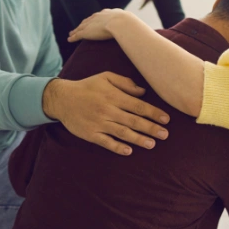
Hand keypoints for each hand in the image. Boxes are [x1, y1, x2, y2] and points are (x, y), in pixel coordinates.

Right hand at [42, 72, 169, 155]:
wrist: (61, 99)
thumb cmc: (87, 87)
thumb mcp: (106, 77)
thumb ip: (125, 83)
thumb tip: (143, 91)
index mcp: (113, 96)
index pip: (138, 106)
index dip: (153, 113)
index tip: (166, 119)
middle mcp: (108, 110)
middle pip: (133, 121)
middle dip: (151, 128)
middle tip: (165, 134)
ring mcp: (99, 123)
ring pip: (122, 133)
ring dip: (138, 139)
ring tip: (152, 144)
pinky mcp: (90, 134)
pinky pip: (106, 142)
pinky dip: (117, 147)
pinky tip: (129, 151)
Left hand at [67, 9, 130, 42]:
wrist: (121, 22)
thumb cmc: (128, 23)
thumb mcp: (130, 22)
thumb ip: (131, 26)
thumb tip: (139, 30)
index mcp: (108, 13)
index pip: (99, 16)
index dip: (95, 19)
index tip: (92, 21)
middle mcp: (97, 17)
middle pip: (88, 21)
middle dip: (83, 24)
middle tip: (79, 26)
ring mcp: (91, 24)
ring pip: (81, 28)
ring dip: (75, 30)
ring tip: (71, 33)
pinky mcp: (86, 32)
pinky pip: (78, 35)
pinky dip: (73, 37)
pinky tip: (69, 40)